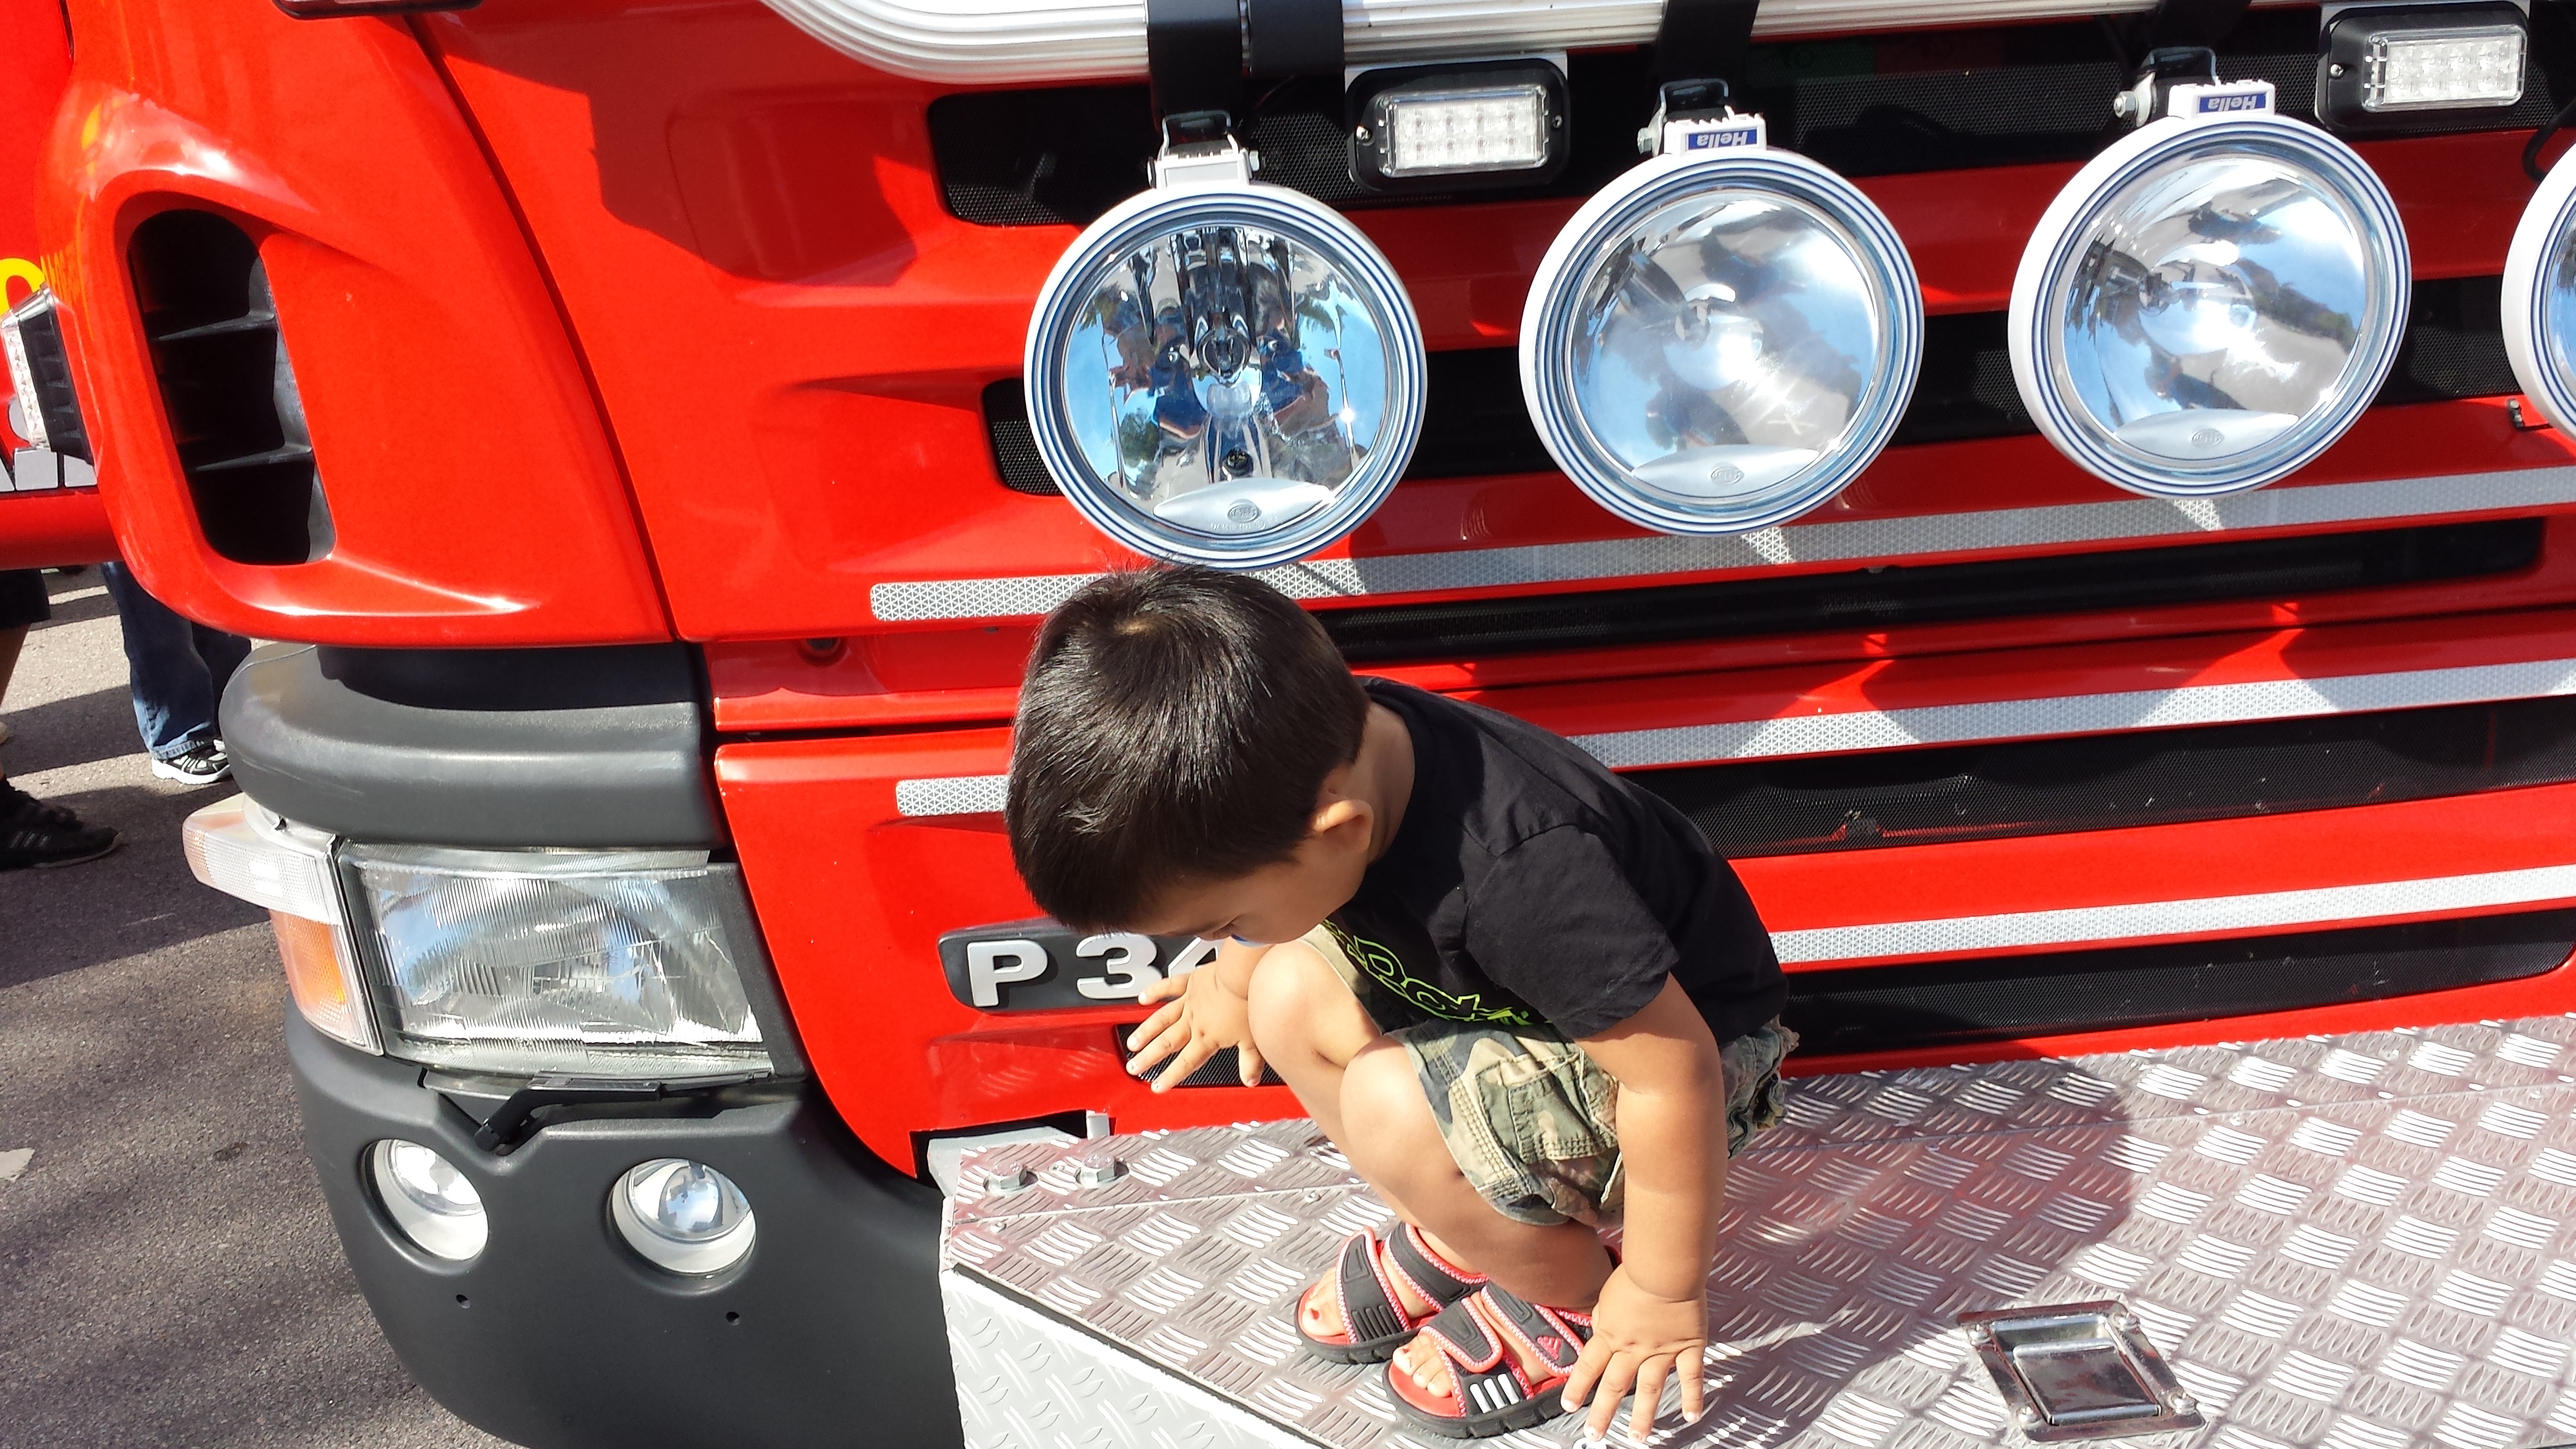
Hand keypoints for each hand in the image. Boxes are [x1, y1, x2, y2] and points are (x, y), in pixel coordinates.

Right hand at [1124, 961, 1264, 1090]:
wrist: (1244, 975)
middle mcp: (1193, 1022)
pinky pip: (1168, 987)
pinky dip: (1155, 991)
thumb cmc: (1248, 1003)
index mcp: (1207, 1038)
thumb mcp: (1253, 1040)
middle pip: (1167, 1044)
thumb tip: (1251, 1080)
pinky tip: (1143, 997)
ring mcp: (1189, 1002)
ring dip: (1145, 1032)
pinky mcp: (1190, 982)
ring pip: (1161, 1020)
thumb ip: (1249, 1062)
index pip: (1186, 1063)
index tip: (1157, 1086)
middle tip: (1134, 1067)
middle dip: (1148, 1058)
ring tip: (1132, 1042)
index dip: (1170, 1077)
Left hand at [1561, 1264, 1708, 1440]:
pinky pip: (1690, 1377)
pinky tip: (1692, 1416)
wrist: (1664, 1268)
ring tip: (1638, 1437)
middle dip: (1602, 1413)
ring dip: (1643, 1416)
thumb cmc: (1635, 1273)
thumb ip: (1604, 1315)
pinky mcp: (1688, 1346)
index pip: (1589, 1366)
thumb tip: (1600, 1326)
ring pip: (1649, 1390)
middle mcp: (1633, 1348)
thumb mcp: (1608, 1294)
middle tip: (1595, 1435)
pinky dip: (1693, 1397)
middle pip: (1614, 1386)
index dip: (1577, 1387)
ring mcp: (1662, 1351)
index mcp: (1611, 1334)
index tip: (1569, 1406)